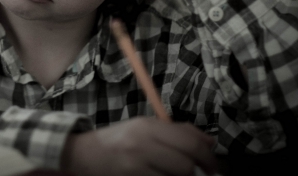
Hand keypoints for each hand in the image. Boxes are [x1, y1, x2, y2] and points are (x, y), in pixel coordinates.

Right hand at [61, 117, 217, 175]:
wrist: (84, 154)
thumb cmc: (119, 141)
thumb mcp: (145, 128)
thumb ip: (177, 131)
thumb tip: (210, 143)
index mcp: (147, 126)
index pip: (190, 140)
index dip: (208, 156)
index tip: (213, 165)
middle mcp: (141, 143)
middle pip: (186, 163)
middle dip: (200, 171)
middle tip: (204, 175)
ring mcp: (135, 165)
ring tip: (179, 175)